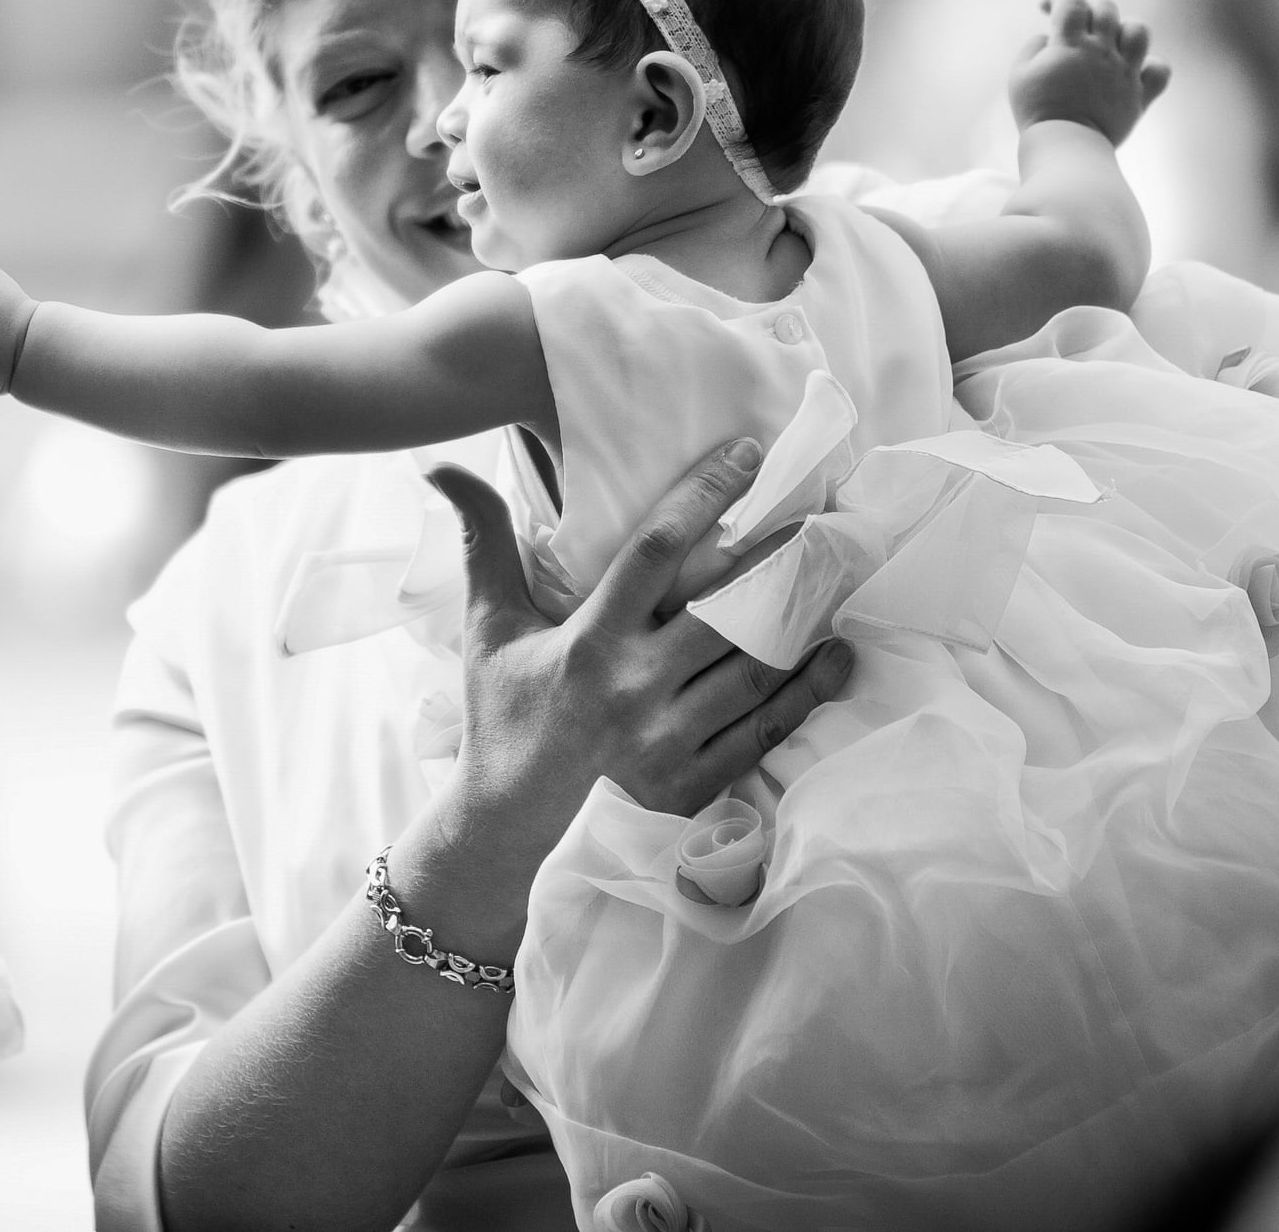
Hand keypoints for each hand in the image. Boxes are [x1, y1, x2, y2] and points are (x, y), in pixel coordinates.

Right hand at [427, 441, 854, 872]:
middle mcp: (633, 687)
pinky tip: (834, 654)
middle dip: (778, 557)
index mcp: (589, 642)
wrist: (506, 823)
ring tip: (836, 574)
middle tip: (819, 514)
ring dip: (801, 620)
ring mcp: (667, 739)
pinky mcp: (690, 783)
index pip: (656, 551)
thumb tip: (442, 467)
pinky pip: (763, 730)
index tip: (745, 454)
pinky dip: (805, 690)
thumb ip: (482, 543)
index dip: (704, 496)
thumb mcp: (487, 626)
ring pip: (754, 668)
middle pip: (727, 609)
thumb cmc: (500, 713)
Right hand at [1007, 0, 1171, 144]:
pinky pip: (1159, 71)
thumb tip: (1049, 38)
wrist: (1065, 146)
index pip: (1070, 0)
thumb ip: (1033, 47)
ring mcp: (1125, 72)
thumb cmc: (1036, 110)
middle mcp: (1102, 52)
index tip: (1045, 7)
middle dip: (1090, 6)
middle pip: (1106, 8)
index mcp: (1070, 44)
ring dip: (1123, 29)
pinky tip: (1133, 71)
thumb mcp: (1018, 75)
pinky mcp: (1139, 95)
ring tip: (1109, 41)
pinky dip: (1150, 67)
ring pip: (1138, 31)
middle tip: (1077, 20)